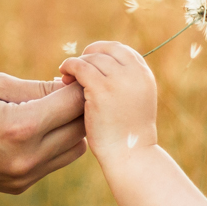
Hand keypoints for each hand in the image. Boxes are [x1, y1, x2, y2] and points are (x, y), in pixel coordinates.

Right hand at [0, 72, 87, 193]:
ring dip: (68, 128)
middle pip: (78, 129)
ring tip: (49, 109)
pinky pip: (53, 163)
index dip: (78, 85)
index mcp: (19, 128)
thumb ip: (38, 88)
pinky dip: (52, 144)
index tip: (71, 74)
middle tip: (64, 88)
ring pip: (73, 150)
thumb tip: (74, 88)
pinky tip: (31, 129)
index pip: (73, 105)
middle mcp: (25, 159)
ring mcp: (22, 177)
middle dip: (77, 107)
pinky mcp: (17, 187)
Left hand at [55, 41, 157, 162]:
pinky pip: (80, 66)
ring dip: (77, 63)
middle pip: (106, 50)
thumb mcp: (134, 101)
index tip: (90, 63)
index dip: (103, 53)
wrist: (130, 155)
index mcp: (144, 75)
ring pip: (92, 58)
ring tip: (66, 76)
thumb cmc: (127, 134)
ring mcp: (119, 80)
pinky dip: (69, 66)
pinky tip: (62, 76)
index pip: (121, 50)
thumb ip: (125, 83)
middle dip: (89, 55)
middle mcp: (135, 73)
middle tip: (76, 68)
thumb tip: (103, 69)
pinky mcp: (101, 89)